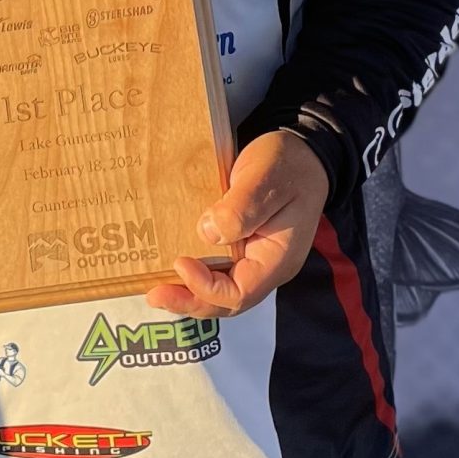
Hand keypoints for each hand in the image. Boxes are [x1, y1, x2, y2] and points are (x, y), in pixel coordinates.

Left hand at [145, 129, 329, 318]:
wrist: (303, 155)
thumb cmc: (288, 164)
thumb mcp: (266, 179)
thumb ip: (241, 208)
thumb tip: (208, 232)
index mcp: (277, 259)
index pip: (239, 292)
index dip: (206, 287)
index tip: (180, 262)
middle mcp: (266, 268)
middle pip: (227, 302)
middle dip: (190, 301)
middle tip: (154, 294)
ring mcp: (255, 260)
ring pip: (221, 291)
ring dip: (189, 293)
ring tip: (155, 290)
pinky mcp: (243, 249)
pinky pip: (219, 272)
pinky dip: (195, 276)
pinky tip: (171, 268)